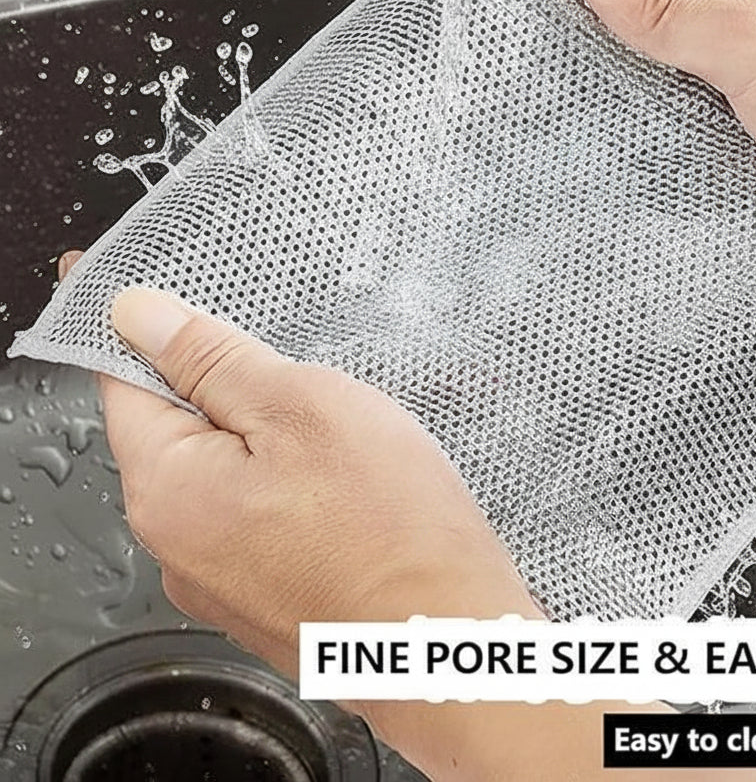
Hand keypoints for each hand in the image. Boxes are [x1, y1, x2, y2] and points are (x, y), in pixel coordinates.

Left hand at [58, 255, 755, 781]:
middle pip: (179, 429)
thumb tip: (135, 315)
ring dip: (269, 439)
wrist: (451, 644)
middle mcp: (174, 545)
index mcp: (166, 490)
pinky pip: (257, 515)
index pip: (124, 382)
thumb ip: (212, 359)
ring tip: (341, 438)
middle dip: (231, 388)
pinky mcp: (265, 595)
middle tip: (304, 375)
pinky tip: (349, 485)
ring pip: (227, 472)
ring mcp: (220, 580)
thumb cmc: (390, 523)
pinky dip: (289, 485)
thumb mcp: (303, 407)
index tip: (167, 292)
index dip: (147, 328)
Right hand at [570, 0, 755, 274]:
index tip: (559, 19)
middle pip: (675, 21)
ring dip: (670, 109)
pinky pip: (727, 126)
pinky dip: (702, 144)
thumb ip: (671, 7)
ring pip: (698, 81)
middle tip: (591, 92)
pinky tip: (680, 164)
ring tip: (632, 135)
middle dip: (634, 58)